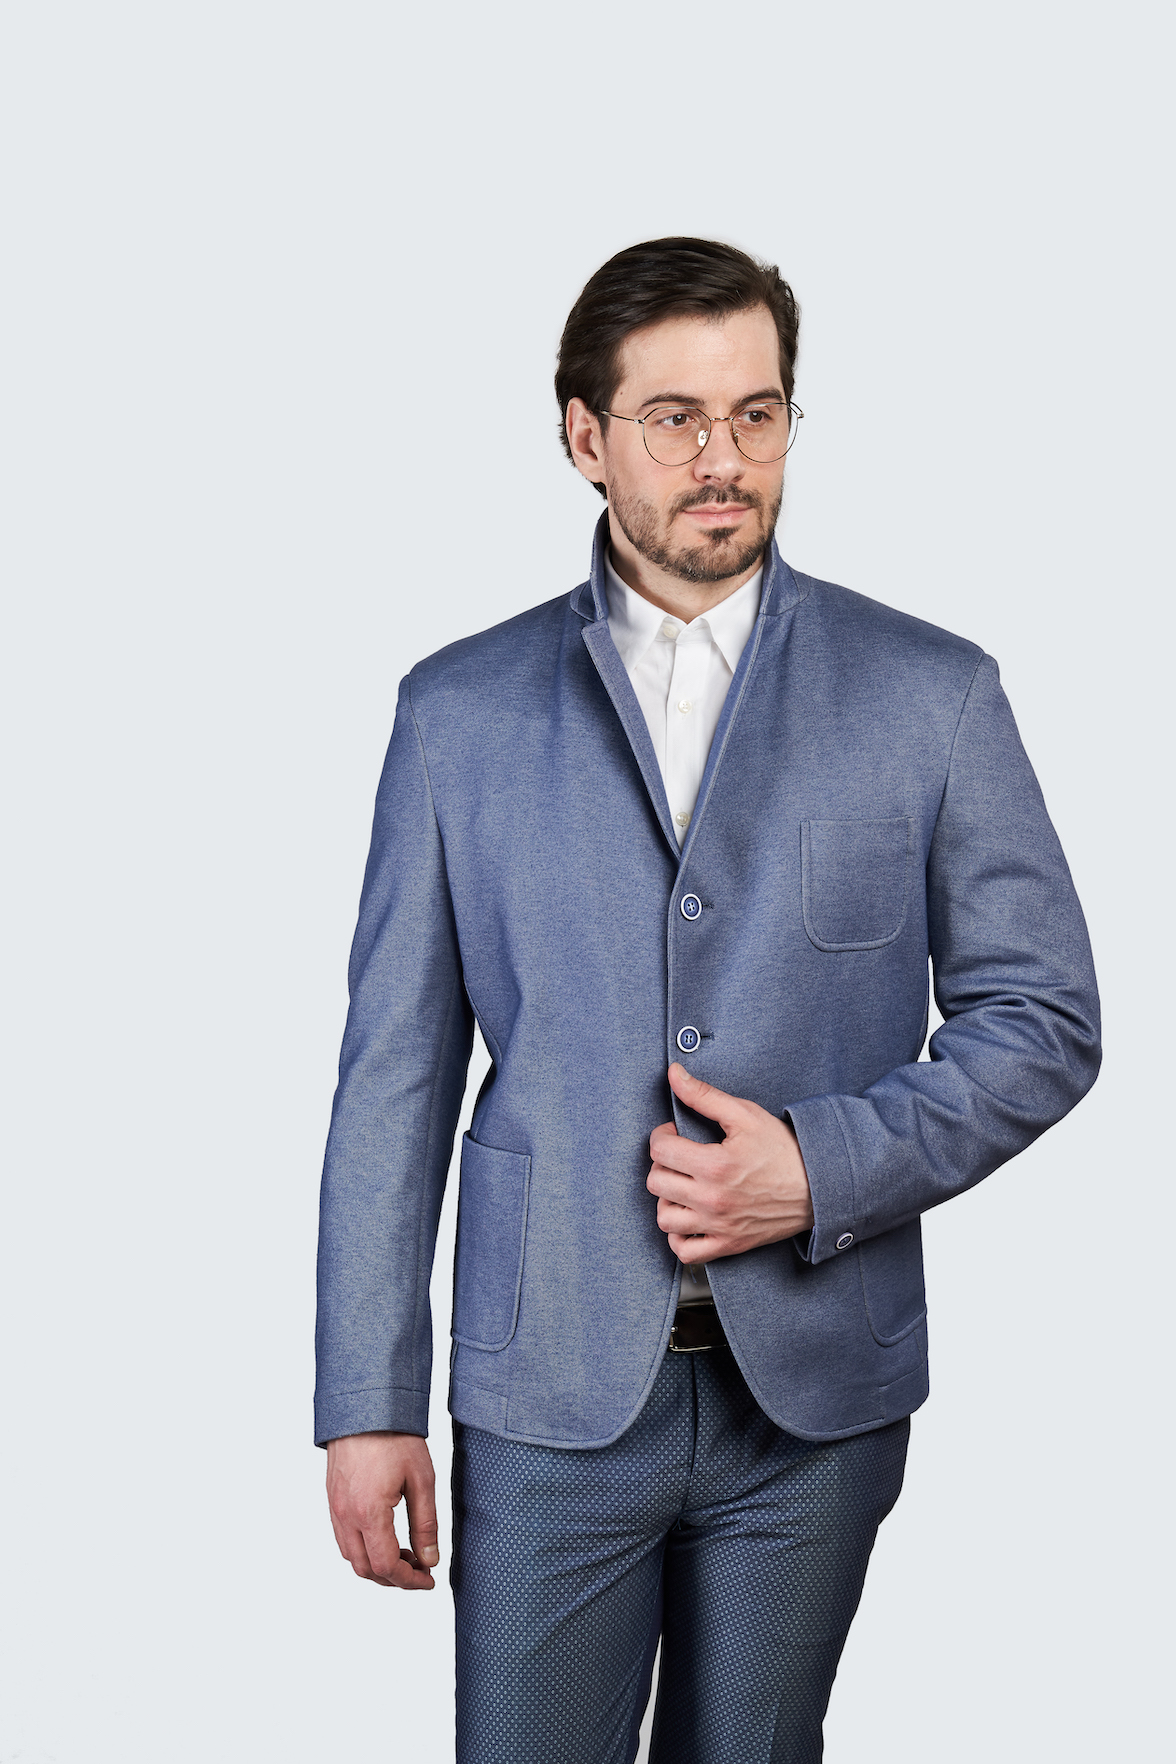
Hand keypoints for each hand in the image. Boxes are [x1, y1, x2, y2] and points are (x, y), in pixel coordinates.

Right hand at [325, 1431, 438, 1589]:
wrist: (364, 1405)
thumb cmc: (394, 1436)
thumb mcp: (422, 1480)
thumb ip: (425, 1524)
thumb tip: (430, 1559)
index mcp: (369, 1513)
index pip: (387, 1566)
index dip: (409, 1581)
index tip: (428, 1580)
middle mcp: (346, 1516)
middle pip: (365, 1569)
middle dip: (394, 1578)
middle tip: (420, 1571)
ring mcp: (335, 1508)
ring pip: (351, 1557)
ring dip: (377, 1565)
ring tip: (405, 1554)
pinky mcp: (332, 1498)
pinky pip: (343, 1537)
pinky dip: (362, 1548)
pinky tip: (384, 1537)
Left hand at [648, 1063, 813, 1261]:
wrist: (818, 1186)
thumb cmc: (783, 1149)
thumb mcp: (745, 1114)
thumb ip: (704, 1095)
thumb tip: (673, 1075)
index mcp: (715, 1165)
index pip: (660, 1150)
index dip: (662, 1135)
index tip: (674, 1133)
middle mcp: (713, 1200)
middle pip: (657, 1182)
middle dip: (662, 1164)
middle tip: (680, 1156)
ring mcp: (719, 1226)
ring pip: (665, 1218)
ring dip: (667, 1199)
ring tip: (682, 1186)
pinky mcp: (728, 1244)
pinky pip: (685, 1251)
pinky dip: (678, 1236)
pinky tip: (688, 1217)